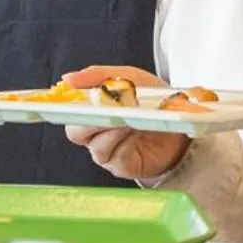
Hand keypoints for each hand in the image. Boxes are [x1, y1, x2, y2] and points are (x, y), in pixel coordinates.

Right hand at [59, 65, 187, 180]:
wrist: (182, 120)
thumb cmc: (152, 100)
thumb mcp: (128, 78)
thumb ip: (99, 76)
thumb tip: (67, 79)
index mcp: (91, 111)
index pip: (66, 112)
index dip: (61, 108)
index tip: (66, 100)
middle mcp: (95, 134)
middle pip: (76, 132)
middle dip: (90, 119)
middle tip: (106, 108)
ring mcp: (108, 152)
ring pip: (97, 145)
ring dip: (113, 129)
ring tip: (129, 117)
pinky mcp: (123, 166)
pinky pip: (117, 156)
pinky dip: (127, 142)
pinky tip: (137, 131)